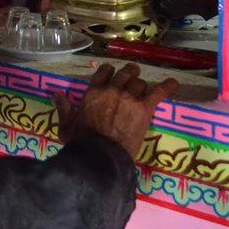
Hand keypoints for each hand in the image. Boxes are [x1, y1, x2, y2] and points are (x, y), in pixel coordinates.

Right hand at [52, 64, 176, 159]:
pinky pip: (159, 92)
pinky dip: (167, 86)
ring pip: (140, 82)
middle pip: (125, 73)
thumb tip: (54, 94)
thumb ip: (63, 108)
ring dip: (141, 85)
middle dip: (129, 74)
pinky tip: (173, 83)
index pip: (104, 71)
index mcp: (93, 92)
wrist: (100, 157)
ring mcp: (129, 97)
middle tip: (132, 77)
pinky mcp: (144, 108)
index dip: (110, 72)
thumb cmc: (81, 143)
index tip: (113, 76)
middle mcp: (112, 90)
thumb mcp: (66, 126)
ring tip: (144, 89)